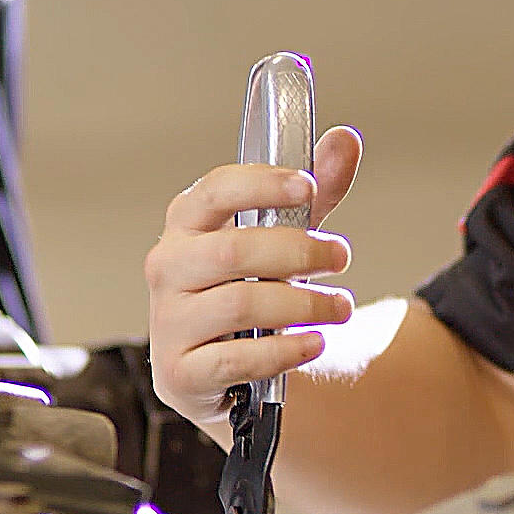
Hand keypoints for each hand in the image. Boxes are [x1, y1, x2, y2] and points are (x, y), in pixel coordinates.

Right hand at [146, 125, 361, 428]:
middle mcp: (168, 268)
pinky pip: (236, 359)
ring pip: (240, 305)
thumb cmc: (250, 285)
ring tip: (340, 307)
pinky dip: (284, 351)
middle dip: (298, 252)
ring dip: (303, 305)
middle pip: (234, 251)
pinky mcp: (180, 372)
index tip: (308, 186)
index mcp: (186, 223)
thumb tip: (345, 141)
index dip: (263, 185)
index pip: (215, 190)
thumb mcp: (283, 235)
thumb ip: (314, 192)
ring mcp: (168, 322)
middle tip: (341, 256)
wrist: (224, 366)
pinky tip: (315, 343)